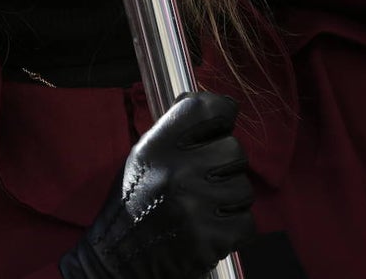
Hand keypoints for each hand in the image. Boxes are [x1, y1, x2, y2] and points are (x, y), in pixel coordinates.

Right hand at [60, 93, 254, 278]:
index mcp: (157, 146)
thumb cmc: (135, 204)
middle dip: (225, 165)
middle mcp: (176, 171)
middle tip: (204, 179)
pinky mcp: (209, 239)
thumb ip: (175, 132)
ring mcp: (194, 206)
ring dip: (229, 200)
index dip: (222, 113)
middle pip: (235, 149)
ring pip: (244, 189)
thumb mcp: (143, 157)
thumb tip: (217, 107)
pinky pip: (246, 223)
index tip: (221, 122)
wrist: (119, 258)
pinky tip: (207, 228)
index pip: (208, 108)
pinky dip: (232, 229)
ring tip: (202, 208)